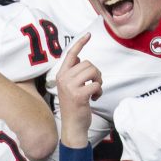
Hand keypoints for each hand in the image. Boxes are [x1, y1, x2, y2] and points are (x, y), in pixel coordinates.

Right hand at [54, 32, 100, 148]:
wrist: (72, 126)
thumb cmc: (74, 106)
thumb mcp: (70, 87)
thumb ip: (72, 73)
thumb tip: (77, 57)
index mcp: (61, 75)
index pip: (71, 55)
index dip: (80, 43)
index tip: (89, 34)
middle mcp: (63, 79)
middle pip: (87, 63)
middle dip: (96, 73)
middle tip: (95, 84)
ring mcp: (70, 87)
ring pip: (93, 72)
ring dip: (98, 81)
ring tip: (94, 91)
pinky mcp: (79, 95)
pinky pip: (96, 85)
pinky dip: (99, 91)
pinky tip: (94, 98)